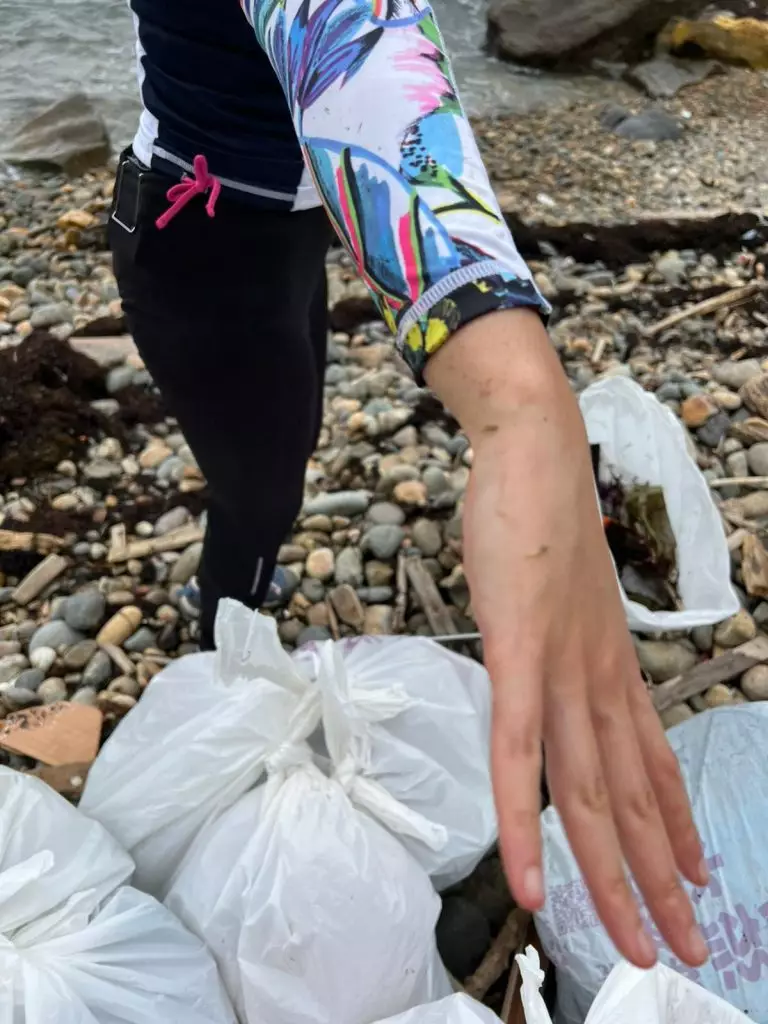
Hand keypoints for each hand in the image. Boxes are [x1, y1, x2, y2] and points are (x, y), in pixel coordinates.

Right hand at [426, 309, 708, 969]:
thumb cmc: (541, 513)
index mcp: (613, 664)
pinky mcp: (517, 653)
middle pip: (634, 797)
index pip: (655, 760)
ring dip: (609, 878)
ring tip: (633, 949)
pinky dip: (521, 823)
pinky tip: (526, 883)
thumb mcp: (566, 591)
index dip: (678, 824)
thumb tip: (556, 661)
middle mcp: (601, 679)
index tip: (698, 876)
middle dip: (659, 881)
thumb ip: (567, 638)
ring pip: (588, 792)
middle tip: (689, 951)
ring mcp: (561, 669)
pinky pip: (518, 752)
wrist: (535, 446)